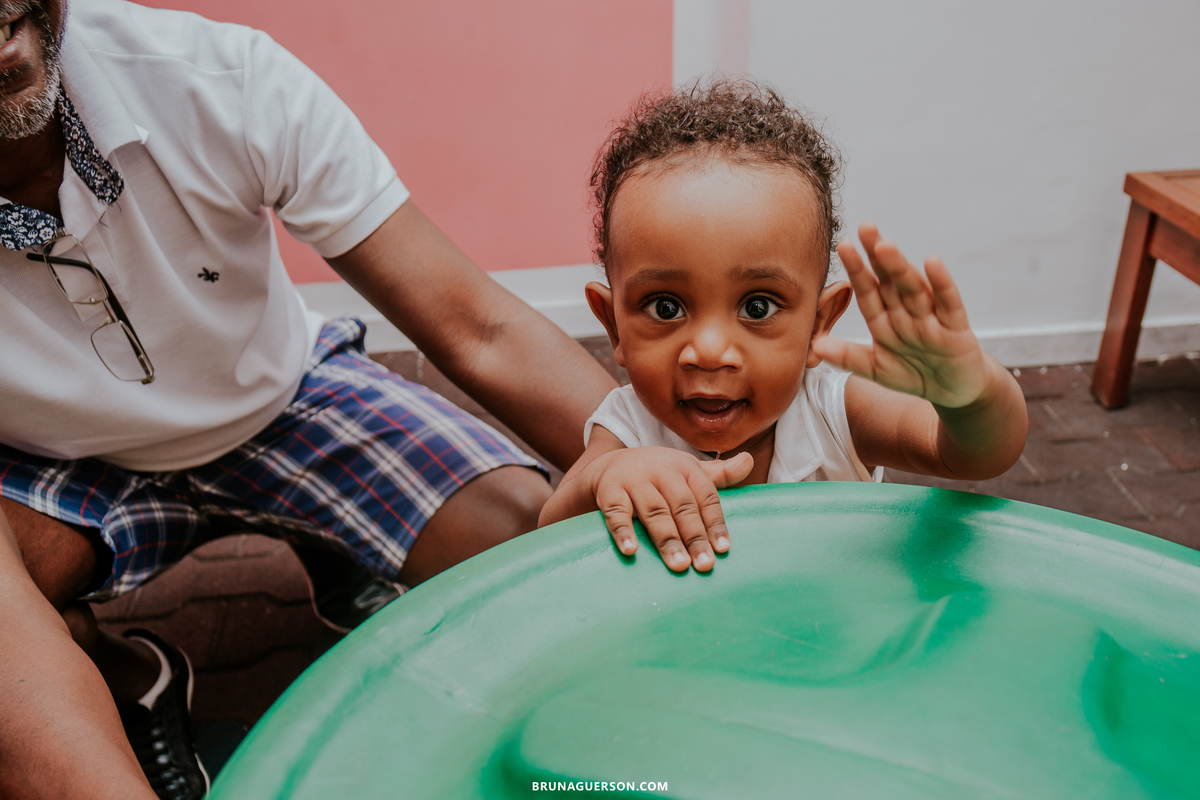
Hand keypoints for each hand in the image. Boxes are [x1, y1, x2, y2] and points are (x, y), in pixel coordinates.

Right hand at [587, 447, 752, 571]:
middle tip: (704, 565)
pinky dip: (622, 530)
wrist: (608, 465)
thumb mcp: (687, 471)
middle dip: (694, 536)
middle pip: (682, 506)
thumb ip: (720, 474)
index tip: (722, 549)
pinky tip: (631, 550)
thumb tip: (749, 461)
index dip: (715, 523)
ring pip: (654, 511)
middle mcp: (661, 470)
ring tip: (679, 565)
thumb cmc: (658, 476)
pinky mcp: (609, 489)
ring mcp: (634, 479)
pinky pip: (616, 512)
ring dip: (667, 539)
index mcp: (685, 467)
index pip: (706, 496)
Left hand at [813, 221, 988, 408]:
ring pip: (913, 288)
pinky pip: (948, 303)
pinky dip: (941, 284)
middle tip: (865, 227)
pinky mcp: (956, 328)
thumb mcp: (876, 369)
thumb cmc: (913, 374)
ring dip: (900, 268)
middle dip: (878, 255)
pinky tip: (932, 262)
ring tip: (884, 247)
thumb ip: (848, 357)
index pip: (868, 291)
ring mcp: (932, 318)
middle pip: (890, 281)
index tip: (844, 245)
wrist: (954, 392)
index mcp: (885, 320)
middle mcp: (907, 313)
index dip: (857, 269)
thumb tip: (816, 346)